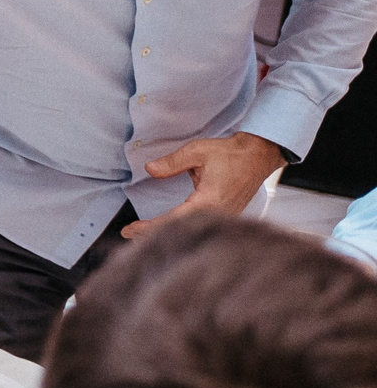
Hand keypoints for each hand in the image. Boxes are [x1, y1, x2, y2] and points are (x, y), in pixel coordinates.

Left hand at [123, 132, 285, 237]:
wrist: (259, 156)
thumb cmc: (231, 154)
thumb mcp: (197, 152)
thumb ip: (172, 162)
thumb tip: (149, 169)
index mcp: (209, 200)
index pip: (173, 220)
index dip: (149, 227)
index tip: (129, 229)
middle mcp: (218, 213)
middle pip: (180, 231)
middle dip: (153, 235)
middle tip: (128, 235)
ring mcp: (225, 217)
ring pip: (191, 231)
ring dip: (167, 233)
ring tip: (142, 235)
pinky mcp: (228, 216)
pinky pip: (201, 226)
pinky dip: (182, 228)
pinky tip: (168, 230)